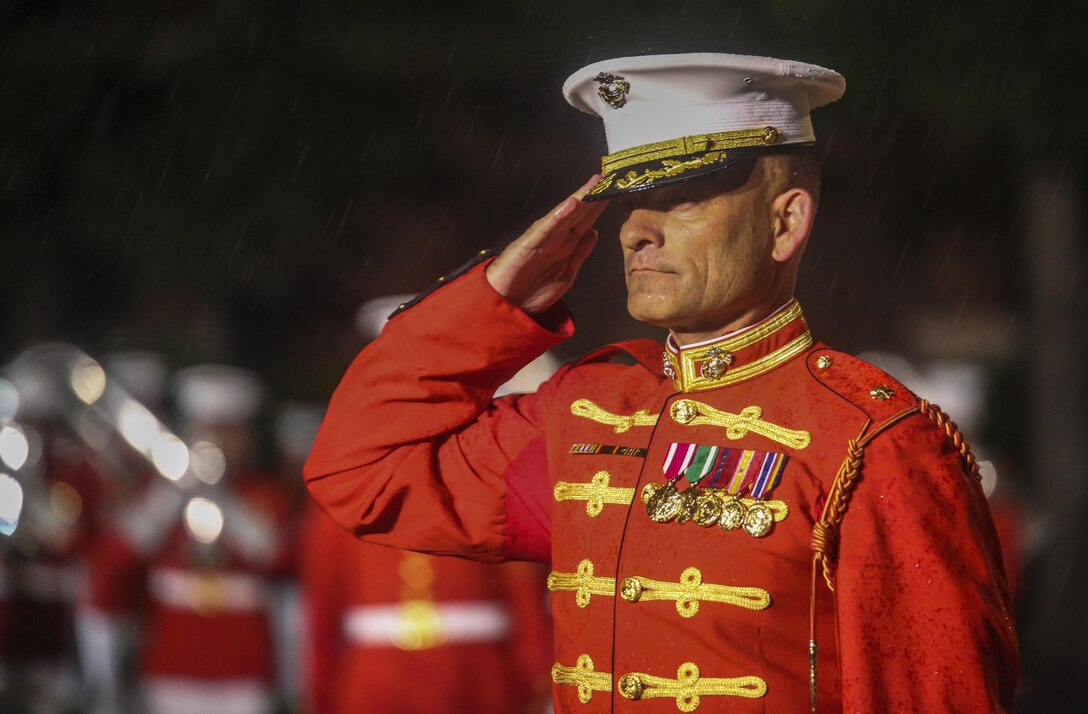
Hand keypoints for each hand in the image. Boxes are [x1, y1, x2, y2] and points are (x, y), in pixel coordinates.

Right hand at [486, 175, 607, 314]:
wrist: (504, 306)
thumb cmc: (531, 292)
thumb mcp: (565, 275)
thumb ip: (579, 254)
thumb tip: (593, 233)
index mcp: (565, 245)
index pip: (585, 221)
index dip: (599, 206)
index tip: (615, 190)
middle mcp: (556, 238)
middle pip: (579, 213)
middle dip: (594, 196)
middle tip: (610, 177)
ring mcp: (543, 239)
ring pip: (565, 215)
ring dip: (580, 198)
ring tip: (595, 183)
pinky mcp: (529, 244)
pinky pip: (546, 228)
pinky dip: (558, 216)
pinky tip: (571, 204)